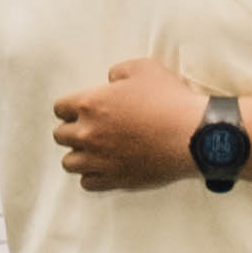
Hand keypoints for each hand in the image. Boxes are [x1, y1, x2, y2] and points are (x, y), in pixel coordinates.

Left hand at [51, 55, 204, 193]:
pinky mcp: (114, 180)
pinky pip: (87, 183)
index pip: (59, 108)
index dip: (70, 107)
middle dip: (73, 130)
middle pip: (61, 136)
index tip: (82, 109)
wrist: (191, 135)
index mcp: (90, 104)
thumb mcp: (144, 69)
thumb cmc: (169, 99)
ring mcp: (99, 160)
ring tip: (94, 151)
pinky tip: (105, 167)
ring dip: (79, 155)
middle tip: (91, 129)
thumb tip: (110, 81)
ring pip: (69, 162)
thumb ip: (119, 72)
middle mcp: (88, 133)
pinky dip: (92, 176)